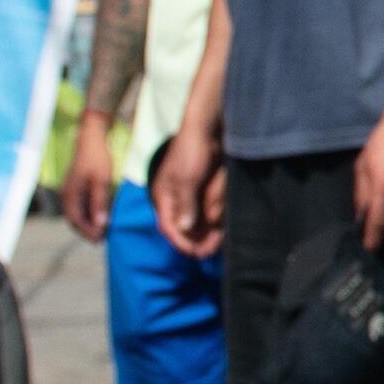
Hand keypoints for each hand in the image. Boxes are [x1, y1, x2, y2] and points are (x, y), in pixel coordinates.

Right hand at [61, 117, 119, 243]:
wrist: (92, 139)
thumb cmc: (97, 158)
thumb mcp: (100, 181)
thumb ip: (99, 203)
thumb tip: (100, 224)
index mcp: (70, 194)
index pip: (75, 220)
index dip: (87, 232)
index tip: (100, 239)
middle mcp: (68, 195)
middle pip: (74, 220)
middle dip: (87, 231)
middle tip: (103, 238)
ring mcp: (72, 192)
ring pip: (78, 215)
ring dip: (89, 224)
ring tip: (104, 231)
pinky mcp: (78, 189)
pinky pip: (81, 207)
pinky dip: (90, 215)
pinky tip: (101, 218)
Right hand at [167, 133, 225, 257]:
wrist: (206, 129)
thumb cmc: (191, 151)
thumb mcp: (186, 179)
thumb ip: (185, 204)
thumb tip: (184, 229)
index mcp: (164, 196)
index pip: (168, 226)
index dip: (181, 242)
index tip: (194, 252)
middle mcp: (174, 198)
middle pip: (182, 228)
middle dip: (195, 241)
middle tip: (208, 253)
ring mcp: (188, 195)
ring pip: (195, 222)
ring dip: (204, 234)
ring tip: (216, 245)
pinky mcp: (200, 191)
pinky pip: (204, 212)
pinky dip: (211, 223)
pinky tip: (220, 231)